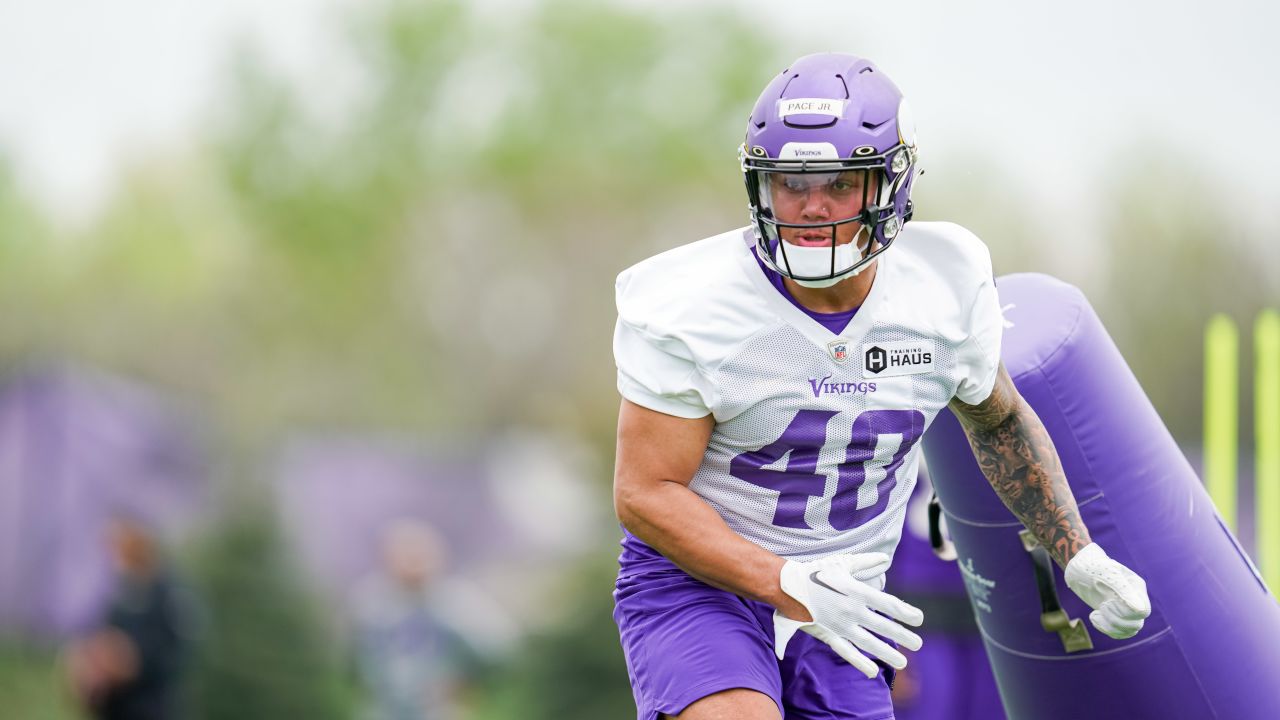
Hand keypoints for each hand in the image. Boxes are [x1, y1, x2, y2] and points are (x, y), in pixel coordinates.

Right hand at [773, 552, 923, 677]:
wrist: (787, 586)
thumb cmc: (816, 572)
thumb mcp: (842, 563)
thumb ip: (866, 563)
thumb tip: (885, 559)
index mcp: (856, 591)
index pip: (888, 603)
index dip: (905, 612)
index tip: (919, 619)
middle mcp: (851, 610)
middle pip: (883, 626)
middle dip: (902, 636)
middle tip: (918, 645)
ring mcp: (840, 625)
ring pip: (869, 642)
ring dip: (887, 653)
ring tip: (902, 662)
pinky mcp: (829, 634)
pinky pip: (847, 651)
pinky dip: (860, 662)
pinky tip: (873, 672)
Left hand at [1063, 542, 1150, 638]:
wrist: (1079, 567)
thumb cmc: (1093, 566)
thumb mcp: (1107, 575)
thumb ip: (1124, 591)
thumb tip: (1140, 610)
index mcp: (1136, 588)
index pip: (1143, 612)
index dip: (1125, 613)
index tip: (1107, 603)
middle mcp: (1135, 599)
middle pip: (1136, 624)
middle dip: (1115, 621)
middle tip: (1101, 607)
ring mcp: (1125, 608)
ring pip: (1129, 630)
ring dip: (1109, 627)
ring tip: (1095, 614)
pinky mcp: (1115, 615)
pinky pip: (1118, 632)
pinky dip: (1105, 629)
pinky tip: (1094, 617)